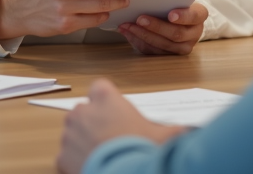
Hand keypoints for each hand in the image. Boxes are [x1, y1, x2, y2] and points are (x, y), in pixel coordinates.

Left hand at [57, 79, 186, 173]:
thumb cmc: (142, 151)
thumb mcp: (166, 137)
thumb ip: (176, 129)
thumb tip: (190, 130)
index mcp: (106, 99)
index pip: (100, 87)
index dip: (106, 99)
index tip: (114, 112)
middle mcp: (83, 112)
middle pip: (84, 111)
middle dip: (94, 122)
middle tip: (111, 138)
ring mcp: (70, 134)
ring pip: (73, 134)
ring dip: (84, 143)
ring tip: (103, 156)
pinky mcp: (62, 157)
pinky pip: (67, 157)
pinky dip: (76, 163)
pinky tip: (93, 168)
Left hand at [118, 1, 207, 54]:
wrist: (181, 17)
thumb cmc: (176, 2)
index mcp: (199, 15)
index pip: (194, 16)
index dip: (183, 16)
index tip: (170, 15)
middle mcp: (194, 34)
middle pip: (176, 34)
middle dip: (156, 27)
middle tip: (140, 19)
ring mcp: (183, 47)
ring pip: (163, 46)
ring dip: (143, 35)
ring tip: (128, 26)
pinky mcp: (170, 55)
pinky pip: (153, 52)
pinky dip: (139, 42)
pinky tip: (128, 33)